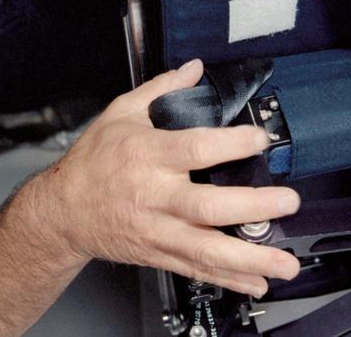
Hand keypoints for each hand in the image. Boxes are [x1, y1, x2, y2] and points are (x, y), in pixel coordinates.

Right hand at [36, 59, 301, 295]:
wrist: (62, 211)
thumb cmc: (93, 161)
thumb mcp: (121, 113)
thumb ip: (161, 89)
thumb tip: (194, 69)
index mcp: (148, 155)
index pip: (194, 149)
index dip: (230, 145)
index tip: (260, 140)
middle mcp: (155, 196)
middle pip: (208, 206)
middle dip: (253, 207)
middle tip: (288, 201)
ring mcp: (158, 230)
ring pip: (207, 249)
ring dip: (250, 258)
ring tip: (284, 262)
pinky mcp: (159, 254)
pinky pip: (198, 269)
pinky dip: (229, 279)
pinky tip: (257, 282)